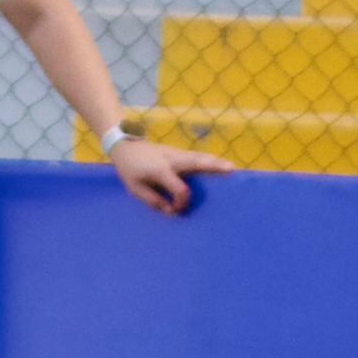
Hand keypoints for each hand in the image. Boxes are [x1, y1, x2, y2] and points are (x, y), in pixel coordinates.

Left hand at [105, 133, 235, 215]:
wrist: (126, 145)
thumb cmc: (130, 169)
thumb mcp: (135, 189)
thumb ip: (153, 201)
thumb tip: (172, 212)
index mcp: (160, 170)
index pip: (179, 188)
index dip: (181, 202)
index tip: (175, 210)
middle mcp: (172, 159)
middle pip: (195, 162)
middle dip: (213, 166)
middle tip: (231, 170)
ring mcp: (177, 153)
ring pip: (199, 157)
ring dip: (216, 162)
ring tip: (232, 168)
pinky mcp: (179, 152)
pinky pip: (197, 157)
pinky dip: (209, 160)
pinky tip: (220, 165)